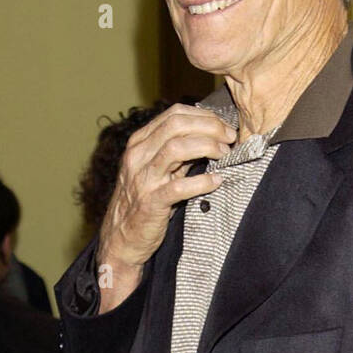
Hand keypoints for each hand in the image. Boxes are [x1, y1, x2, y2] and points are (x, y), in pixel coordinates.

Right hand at [96, 104, 235, 311]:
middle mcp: (138, 156)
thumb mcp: (157, 170)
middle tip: (230, 138)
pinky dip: (202, 182)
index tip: (224, 126)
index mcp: (140, 143)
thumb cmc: (144, 202)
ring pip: (176, 148)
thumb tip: (210, 136)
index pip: (174, 115)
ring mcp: (143, 179)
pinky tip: (217, 181)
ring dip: (207, 147)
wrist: (122, 238)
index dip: (204, 116)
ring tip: (225, 154)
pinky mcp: (151, 203)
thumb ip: (178, 153)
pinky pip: (179, 187)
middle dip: (210, 127)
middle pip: (177, 125)